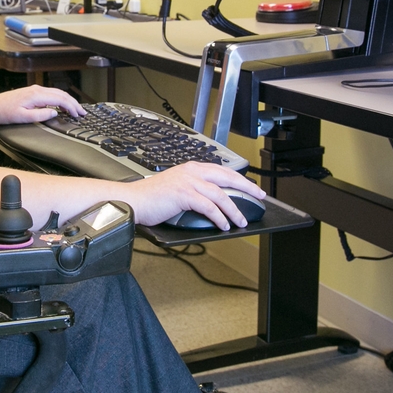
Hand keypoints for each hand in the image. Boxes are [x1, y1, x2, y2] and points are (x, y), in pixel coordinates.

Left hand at [0, 85, 85, 125]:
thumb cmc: (5, 112)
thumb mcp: (23, 117)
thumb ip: (40, 115)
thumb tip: (55, 113)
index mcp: (36, 95)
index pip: (60, 99)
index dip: (72, 107)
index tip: (78, 115)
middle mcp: (37, 90)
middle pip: (61, 94)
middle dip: (74, 103)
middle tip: (82, 113)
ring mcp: (35, 90)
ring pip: (57, 93)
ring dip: (68, 101)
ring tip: (76, 110)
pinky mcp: (33, 92)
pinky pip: (51, 94)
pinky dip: (61, 99)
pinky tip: (63, 106)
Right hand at [125, 162, 266, 230]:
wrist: (133, 200)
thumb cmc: (151, 198)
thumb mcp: (176, 188)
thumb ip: (194, 190)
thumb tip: (213, 204)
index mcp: (190, 168)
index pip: (221, 171)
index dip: (239, 179)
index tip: (251, 187)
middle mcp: (191, 172)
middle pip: (226, 177)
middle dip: (246, 187)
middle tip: (259, 196)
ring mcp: (187, 182)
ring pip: (220, 194)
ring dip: (233, 209)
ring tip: (240, 221)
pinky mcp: (183, 195)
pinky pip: (208, 206)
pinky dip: (219, 217)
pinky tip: (223, 224)